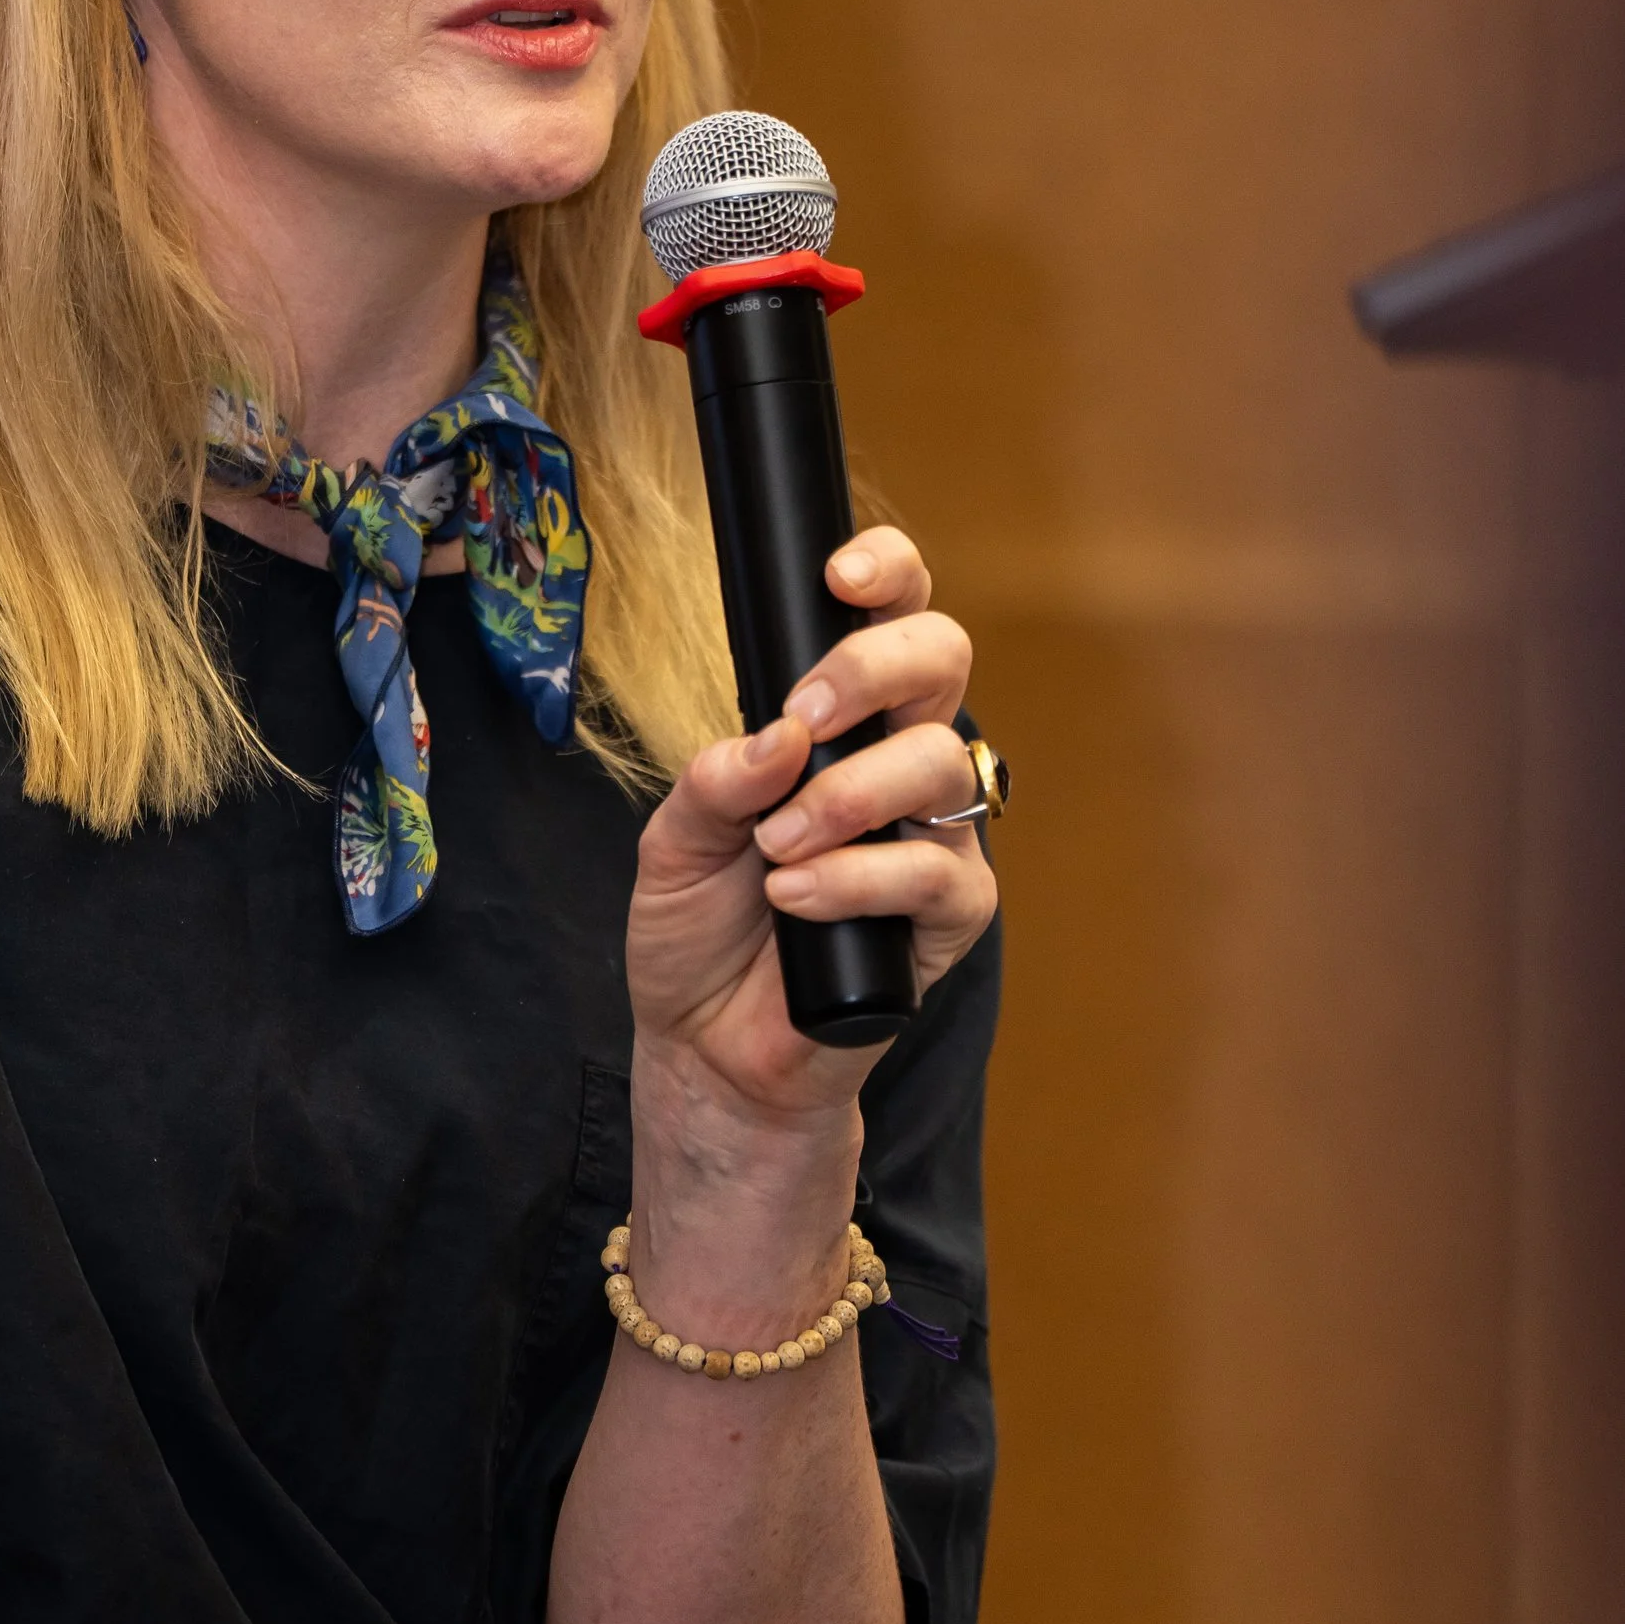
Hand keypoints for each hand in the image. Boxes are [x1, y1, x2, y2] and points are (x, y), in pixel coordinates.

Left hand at [628, 529, 996, 1130]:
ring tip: (775, 844)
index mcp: (840, 725)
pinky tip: (795, 899)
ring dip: (850, 793)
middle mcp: (898, 763)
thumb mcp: (672, 843)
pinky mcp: (952, 916)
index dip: (887, 575)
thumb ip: (714, 780)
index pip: (889, 620)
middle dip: (875, 667)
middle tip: (806, 713)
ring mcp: (935, 835)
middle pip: (944, 660)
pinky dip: (857, 879)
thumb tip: (777, 734)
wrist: (708, 1049)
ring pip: (942, 762)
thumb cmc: (701, 934)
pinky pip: (934, 871)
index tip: (840, 574)